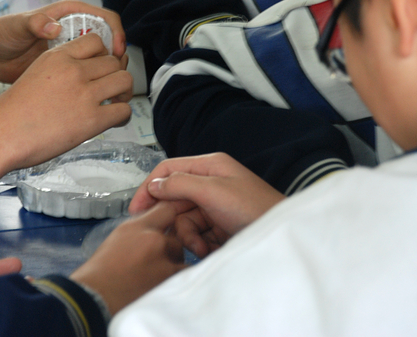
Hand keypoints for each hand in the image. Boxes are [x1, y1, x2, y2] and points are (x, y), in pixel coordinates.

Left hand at [0, 0, 126, 94]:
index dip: (116, 33)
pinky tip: (94, 93)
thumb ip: (34, 24)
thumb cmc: (1, 35)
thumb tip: (54, 27)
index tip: (117, 51)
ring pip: (103, 58)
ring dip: (109, 71)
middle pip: (110, 39)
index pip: (104, 18)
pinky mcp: (69, 67)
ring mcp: (73, 50)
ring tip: (107, 86)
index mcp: (68, 14)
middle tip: (116, 73)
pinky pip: (90, 74)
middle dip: (117, 56)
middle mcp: (75, 30)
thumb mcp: (17, 27)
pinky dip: (96, 82)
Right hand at [0, 33, 132, 204]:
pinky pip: (123, 110)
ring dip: (124, 93)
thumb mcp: (34, 74)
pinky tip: (113, 120)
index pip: (96, 41)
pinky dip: (123, 116)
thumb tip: (80, 78)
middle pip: (114, 62)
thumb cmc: (10, 112)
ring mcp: (84, 94)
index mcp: (57, 56)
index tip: (100, 69)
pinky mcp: (91, 119)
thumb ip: (59, 70)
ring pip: (124, 81)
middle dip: (115, 75)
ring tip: (115, 103)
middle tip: (110, 90)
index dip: (102, 55)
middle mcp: (74, 70)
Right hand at [70, 203, 185, 314]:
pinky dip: (175, 277)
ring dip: (172, 262)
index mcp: (137, 227)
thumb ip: (138, 229)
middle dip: (168, 246)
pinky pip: (183, 274)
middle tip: (153, 258)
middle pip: (174, 237)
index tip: (168, 224)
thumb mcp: (116, 238)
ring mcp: (164, 262)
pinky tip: (159, 282)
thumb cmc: (99, 273)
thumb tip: (153, 226)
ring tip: (152, 273)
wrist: (95, 299)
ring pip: (180, 255)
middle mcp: (153, 241)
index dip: (168, 218)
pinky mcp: (170, 282)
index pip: (166, 210)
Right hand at [128, 153, 284, 258]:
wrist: (280, 237)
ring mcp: (216, 204)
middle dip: (175, 220)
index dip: (150, 187)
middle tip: (175, 237)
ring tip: (201, 247)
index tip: (136, 209)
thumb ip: (180, 184)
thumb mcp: (213, 192)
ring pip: (185, 219)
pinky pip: (197, 233)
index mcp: (209, 166)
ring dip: (189, 236)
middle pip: (175, 198)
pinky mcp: (220, 224)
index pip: (168, 170)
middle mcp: (211, 182)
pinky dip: (199, 243)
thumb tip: (155, 185)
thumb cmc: (254, 209)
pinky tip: (209, 250)